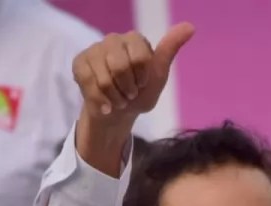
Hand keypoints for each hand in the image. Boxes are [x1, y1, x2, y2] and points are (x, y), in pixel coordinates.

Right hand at [72, 24, 192, 124]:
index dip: (141, 78)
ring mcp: (94, 50)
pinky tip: (104, 104)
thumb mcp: (158, 77)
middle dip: (127, 89)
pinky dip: (99, 101)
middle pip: (120, 67)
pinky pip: (88, 84)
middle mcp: (113, 39)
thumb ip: (169, 51)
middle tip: (129, 94)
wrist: (117, 113)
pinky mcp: (79, 63)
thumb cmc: (139, 94)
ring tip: (117, 99)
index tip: (142, 84)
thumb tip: (190, 26)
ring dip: (114, 98)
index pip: (140, 58)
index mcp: (134, 39)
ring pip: (103, 79)